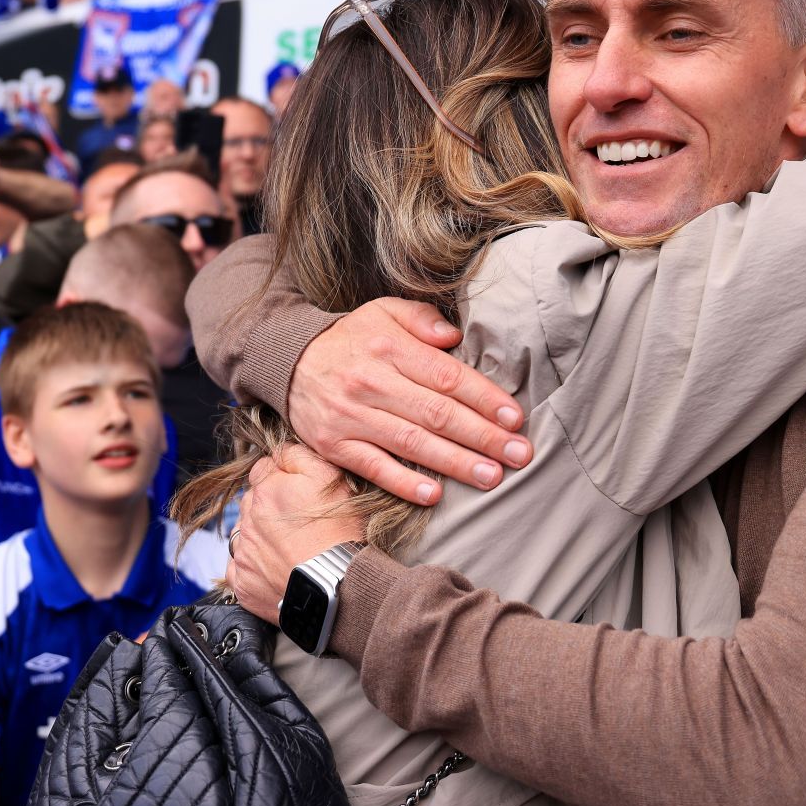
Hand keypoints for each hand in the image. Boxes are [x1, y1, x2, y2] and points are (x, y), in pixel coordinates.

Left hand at [224, 447, 364, 623]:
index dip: (282, 478)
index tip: (298, 491)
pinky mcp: (242, 584)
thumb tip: (280, 449)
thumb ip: (299, 455)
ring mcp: (242, 553)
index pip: (263, 470)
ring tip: (288, 548)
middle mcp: (247, 519)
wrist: (337, 588)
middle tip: (298, 522)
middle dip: (269, 507)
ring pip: (243, 534)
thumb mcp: (330, 477)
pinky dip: (253, 567)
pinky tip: (275, 569)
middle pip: (251, 502)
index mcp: (266, 489)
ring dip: (259, 536)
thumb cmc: (339, 532)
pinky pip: (239, 569)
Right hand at [290, 298, 529, 502]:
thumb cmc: (350, 339)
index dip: (483, 398)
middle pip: (436, 413)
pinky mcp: (334, 444)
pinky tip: (433, 494)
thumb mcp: (383, 311)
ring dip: (455, 462)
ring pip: (411, 443)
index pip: (446, 376)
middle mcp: (371, 382)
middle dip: (483, 436)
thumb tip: (454, 337)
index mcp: (389, 348)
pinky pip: (373, 467)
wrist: (285, 359)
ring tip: (491, 476)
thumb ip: (421, 319)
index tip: (514, 417)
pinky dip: (403, 482)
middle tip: (520, 454)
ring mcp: (351, 416)